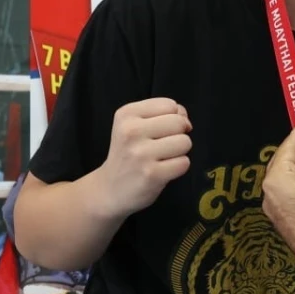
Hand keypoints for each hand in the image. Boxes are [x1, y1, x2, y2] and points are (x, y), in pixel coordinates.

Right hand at [96, 98, 191, 217]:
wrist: (109, 189)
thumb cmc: (128, 154)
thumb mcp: (134, 125)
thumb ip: (163, 114)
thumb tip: (186, 118)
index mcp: (127, 114)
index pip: (170, 104)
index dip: (174, 117)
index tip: (162, 130)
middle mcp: (131, 131)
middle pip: (179, 122)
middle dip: (179, 134)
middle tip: (162, 146)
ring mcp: (141, 153)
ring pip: (185, 142)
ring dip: (179, 152)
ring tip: (162, 158)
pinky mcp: (152, 174)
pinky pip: (184, 163)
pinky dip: (178, 167)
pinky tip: (162, 170)